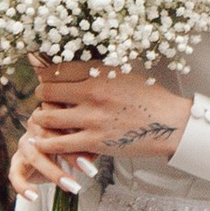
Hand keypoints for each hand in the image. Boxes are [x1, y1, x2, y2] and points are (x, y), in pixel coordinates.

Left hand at [8, 69, 187, 196]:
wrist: (170, 124)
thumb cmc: (151, 98)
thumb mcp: (126, 74)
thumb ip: (101, 71)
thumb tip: (80, 67)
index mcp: (100, 74)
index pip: (59, 69)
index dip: (45, 72)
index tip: (42, 75)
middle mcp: (92, 94)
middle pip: (48, 91)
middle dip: (41, 94)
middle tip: (42, 97)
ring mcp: (92, 119)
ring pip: (48, 117)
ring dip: (40, 118)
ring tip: (39, 119)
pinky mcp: (94, 142)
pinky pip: (59, 143)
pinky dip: (45, 143)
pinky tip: (39, 142)